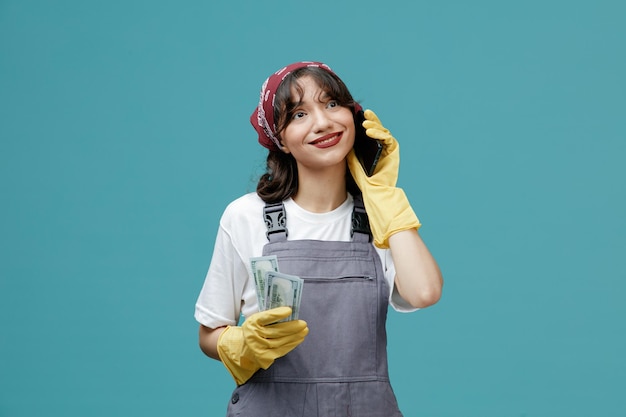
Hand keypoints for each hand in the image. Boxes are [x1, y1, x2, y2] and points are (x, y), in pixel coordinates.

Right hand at [217, 307, 308, 384]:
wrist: (242, 349)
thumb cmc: (254, 330)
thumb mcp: (256, 320)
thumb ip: (269, 315)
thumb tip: (289, 311)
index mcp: (251, 323)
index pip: (266, 317)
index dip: (278, 314)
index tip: (289, 310)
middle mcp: (254, 336)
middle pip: (276, 331)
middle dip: (292, 327)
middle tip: (303, 323)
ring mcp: (259, 348)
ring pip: (281, 341)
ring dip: (295, 336)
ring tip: (304, 331)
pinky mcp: (265, 358)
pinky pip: (282, 350)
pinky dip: (292, 344)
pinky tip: (298, 339)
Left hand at [348, 109, 420, 247]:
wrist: (373, 191)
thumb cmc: (363, 178)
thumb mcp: (352, 160)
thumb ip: (350, 149)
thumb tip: (341, 136)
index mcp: (372, 147)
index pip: (369, 131)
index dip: (364, 122)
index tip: (356, 114)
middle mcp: (381, 147)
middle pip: (377, 128)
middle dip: (370, 119)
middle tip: (363, 113)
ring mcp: (388, 149)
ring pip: (382, 131)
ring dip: (374, 125)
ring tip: (365, 122)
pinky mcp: (393, 152)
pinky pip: (388, 139)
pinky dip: (379, 133)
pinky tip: (370, 131)